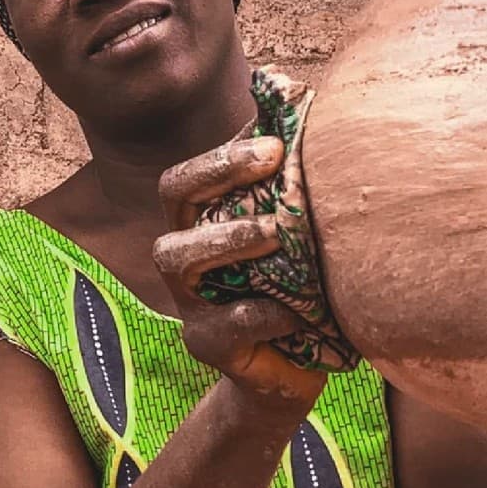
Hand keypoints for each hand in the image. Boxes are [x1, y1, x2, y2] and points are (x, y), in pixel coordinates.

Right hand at [152, 136, 327, 406]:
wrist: (293, 371)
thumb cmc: (297, 290)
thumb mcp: (294, 238)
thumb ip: (292, 189)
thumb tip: (313, 116)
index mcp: (200, 223)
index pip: (187, 176)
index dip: (222, 154)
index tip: (276, 142)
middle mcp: (185, 255)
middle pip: (173, 198)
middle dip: (218, 171)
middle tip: (274, 159)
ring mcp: (191, 300)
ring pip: (181, 257)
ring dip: (228, 236)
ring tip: (274, 232)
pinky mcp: (209, 344)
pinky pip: (229, 324)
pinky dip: (266, 312)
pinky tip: (299, 310)